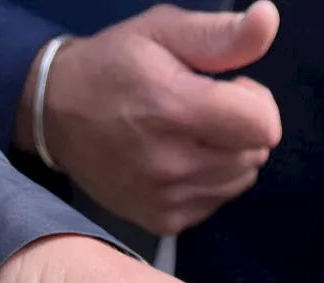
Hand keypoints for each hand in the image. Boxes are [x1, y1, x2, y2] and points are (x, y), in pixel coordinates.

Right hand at [16, 2, 281, 234]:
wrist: (55, 115)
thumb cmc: (113, 66)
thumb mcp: (162, 31)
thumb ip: (220, 33)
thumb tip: (268, 19)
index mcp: (174, 108)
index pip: (264, 125)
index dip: (254, 101)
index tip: (226, 88)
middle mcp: (171, 163)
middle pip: (255, 153)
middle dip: (240, 128)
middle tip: (199, 109)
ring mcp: (166, 198)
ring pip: (240, 179)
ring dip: (228, 155)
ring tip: (187, 134)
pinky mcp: (163, 221)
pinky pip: (216, 200)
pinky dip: (208, 181)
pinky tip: (177, 160)